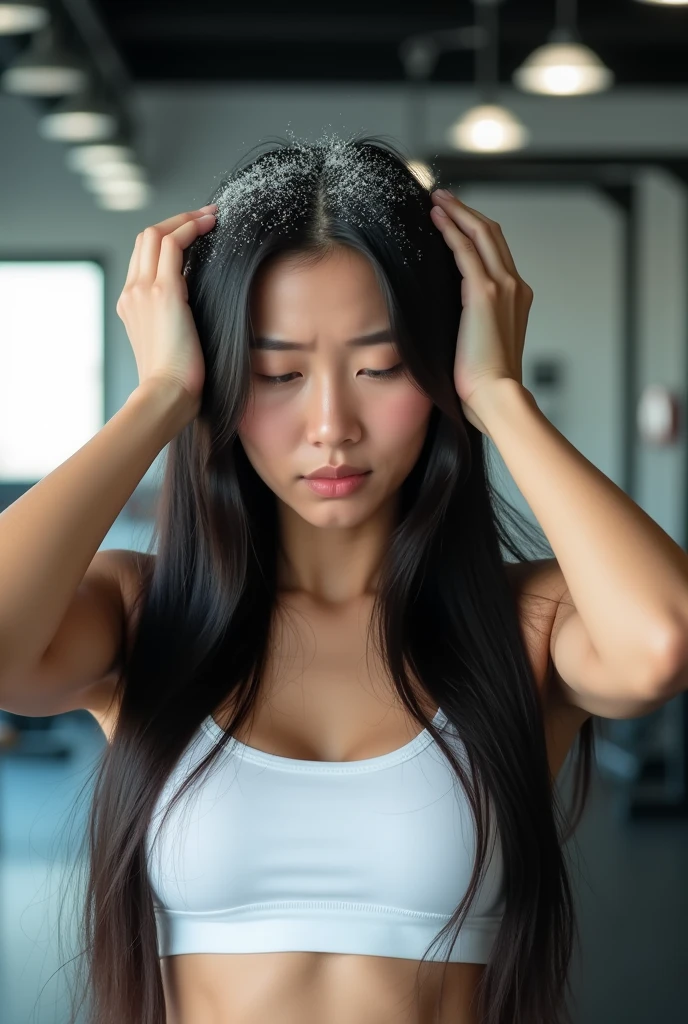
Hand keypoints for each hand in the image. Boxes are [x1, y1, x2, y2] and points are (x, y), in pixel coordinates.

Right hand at [116, 205, 217, 421]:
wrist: (167, 395)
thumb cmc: (177, 381)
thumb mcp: (172, 343)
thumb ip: (176, 321)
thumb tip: (198, 312)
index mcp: (131, 305)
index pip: (143, 258)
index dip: (168, 238)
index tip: (194, 234)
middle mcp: (131, 292)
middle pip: (145, 238)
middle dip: (176, 220)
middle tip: (206, 216)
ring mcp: (142, 290)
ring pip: (156, 234)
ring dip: (185, 218)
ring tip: (211, 215)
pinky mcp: (162, 292)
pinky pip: (173, 244)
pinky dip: (191, 227)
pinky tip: (210, 225)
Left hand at [430, 189, 533, 435]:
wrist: (495, 395)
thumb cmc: (483, 382)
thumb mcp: (479, 342)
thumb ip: (472, 320)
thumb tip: (450, 315)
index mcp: (516, 297)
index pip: (496, 252)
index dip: (474, 230)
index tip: (454, 219)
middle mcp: (514, 286)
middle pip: (492, 234)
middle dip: (466, 211)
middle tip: (442, 197)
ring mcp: (502, 287)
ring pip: (481, 234)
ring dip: (457, 212)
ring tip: (436, 200)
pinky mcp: (484, 293)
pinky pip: (465, 250)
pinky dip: (451, 230)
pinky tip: (436, 219)